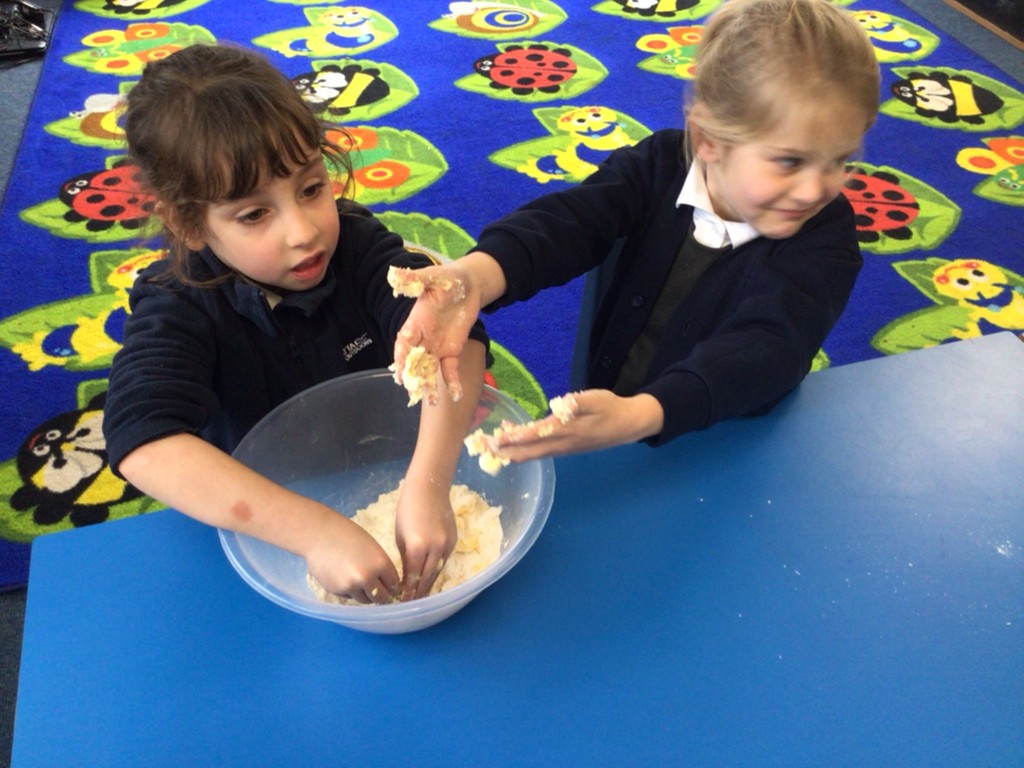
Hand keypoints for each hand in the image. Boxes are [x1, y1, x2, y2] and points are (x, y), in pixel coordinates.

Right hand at [304, 512, 400, 604]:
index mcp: (381, 564)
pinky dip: (351, 592)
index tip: (391, 586)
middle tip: (379, 591)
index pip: (394, 584)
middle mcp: (367, 578)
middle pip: (382, 597)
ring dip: (366, 595)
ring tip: (361, 583)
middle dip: (382, 595)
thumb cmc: (347, 534)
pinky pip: (350, 597)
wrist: (319, 534)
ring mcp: (351, 586)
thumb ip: (380, 566)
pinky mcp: (337, 591)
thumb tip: (387, 584)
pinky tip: (346, 578)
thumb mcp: (372, 547)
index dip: (393, 585)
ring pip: (365, 600)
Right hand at [392, 252, 504, 403]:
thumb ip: (416, 279)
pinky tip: (456, 396)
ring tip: (430, 402)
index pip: (404, 342)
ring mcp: (436, 347)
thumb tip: (394, 274)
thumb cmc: (448, 279)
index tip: (398, 370)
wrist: (468, 286)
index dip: (400, 356)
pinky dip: (452, 382)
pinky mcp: (451, 352)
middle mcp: (423, 338)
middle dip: (412, 376)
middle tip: (413, 392)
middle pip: (414, 361)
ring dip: (429, 385)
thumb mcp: (434, 277)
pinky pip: (450, 370)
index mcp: (415, 322)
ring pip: (429, 370)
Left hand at [395, 479, 457, 600]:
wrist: (428, 490)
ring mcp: (447, 544)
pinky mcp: (454, 541)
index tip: (403, 601)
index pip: (413, 576)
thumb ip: (406, 557)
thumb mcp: (400, 536)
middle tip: (413, 603)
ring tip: (422, 595)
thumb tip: (406, 575)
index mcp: (417, 546)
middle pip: (428, 577)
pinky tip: (430, 577)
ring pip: (438, 570)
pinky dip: (437, 569)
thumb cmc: (407, 510)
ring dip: (430, 583)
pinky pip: (444, 560)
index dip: (408, 590)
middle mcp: (435, 548)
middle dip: (420, 592)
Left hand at [495, 390, 664, 460]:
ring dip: (511, 450)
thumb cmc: (612, 408)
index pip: (533, 437)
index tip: (494, 438)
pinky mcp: (565, 449)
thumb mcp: (597, 399)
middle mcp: (561, 445)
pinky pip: (539, 451)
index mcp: (566, 431)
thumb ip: (577, 402)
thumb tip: (558, 404)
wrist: (628, 426)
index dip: (513, 438)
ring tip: (492, 444)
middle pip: (527, 453)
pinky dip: (523, 447)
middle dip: (504, 451)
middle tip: (482, 448)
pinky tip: (515, 438)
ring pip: (532, 454)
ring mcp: (563, 449)